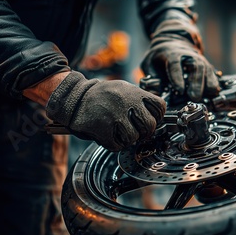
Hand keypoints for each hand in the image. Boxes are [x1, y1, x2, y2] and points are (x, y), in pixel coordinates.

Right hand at [45, 71, 165, 150]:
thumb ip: (140, 99)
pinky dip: (114, 144)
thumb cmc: (102, 95)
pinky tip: (110, 135)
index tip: (149, 118)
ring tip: (120, 132)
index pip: (160, 107)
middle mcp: (127, 104)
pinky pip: (118, 145)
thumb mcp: (124, 89)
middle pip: (150, 126)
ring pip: (134, 138)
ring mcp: (116, 117)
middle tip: (136, 130)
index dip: (157, 116)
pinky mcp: (104, 129)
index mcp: (135, 93)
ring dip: (128, 139)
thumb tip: (157, 114)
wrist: (75, 97)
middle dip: (144, 131)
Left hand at [141, 19, 218, 101]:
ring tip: (208, 94)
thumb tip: (155, 94)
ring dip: (207, 82)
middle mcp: (188, 54)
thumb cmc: (159, 55)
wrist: (173, 40)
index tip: (180, 90)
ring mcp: (198, 58)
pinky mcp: (205, 64)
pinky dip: (214, 81)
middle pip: (195, 66)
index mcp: (171, 53)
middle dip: (196, 82)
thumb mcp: (149, 63)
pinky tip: (215, 91)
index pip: (175, 64)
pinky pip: (211, 72)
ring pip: (206, 68)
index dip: (177, 77)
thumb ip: (152, 78)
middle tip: (194, 97)